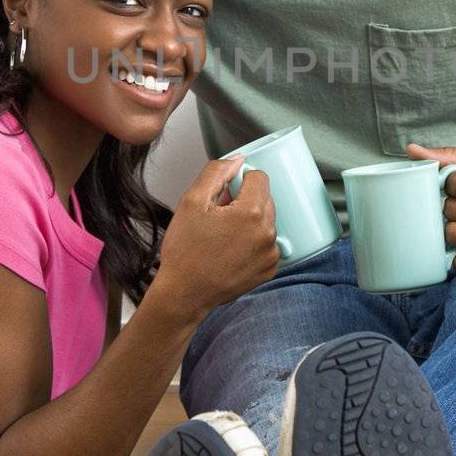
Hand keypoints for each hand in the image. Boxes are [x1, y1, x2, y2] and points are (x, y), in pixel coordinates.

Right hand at [153, 155, 280, 314]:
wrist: (184, 293)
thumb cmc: (185, 251)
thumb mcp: (192, 201)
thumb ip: (216, 172)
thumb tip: (237, 161)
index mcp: (252, 213)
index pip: (259, 178)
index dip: (238, 181)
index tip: (223, 195)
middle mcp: (268, 234)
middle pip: (264, 199)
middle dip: (244, 201)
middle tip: (218, 217)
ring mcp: (270, 254)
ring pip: (265, 221)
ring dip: (249, 222)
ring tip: (222, 237)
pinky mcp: (269, 269)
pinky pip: (266, 243)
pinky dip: (252, 242)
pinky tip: (230, 251)